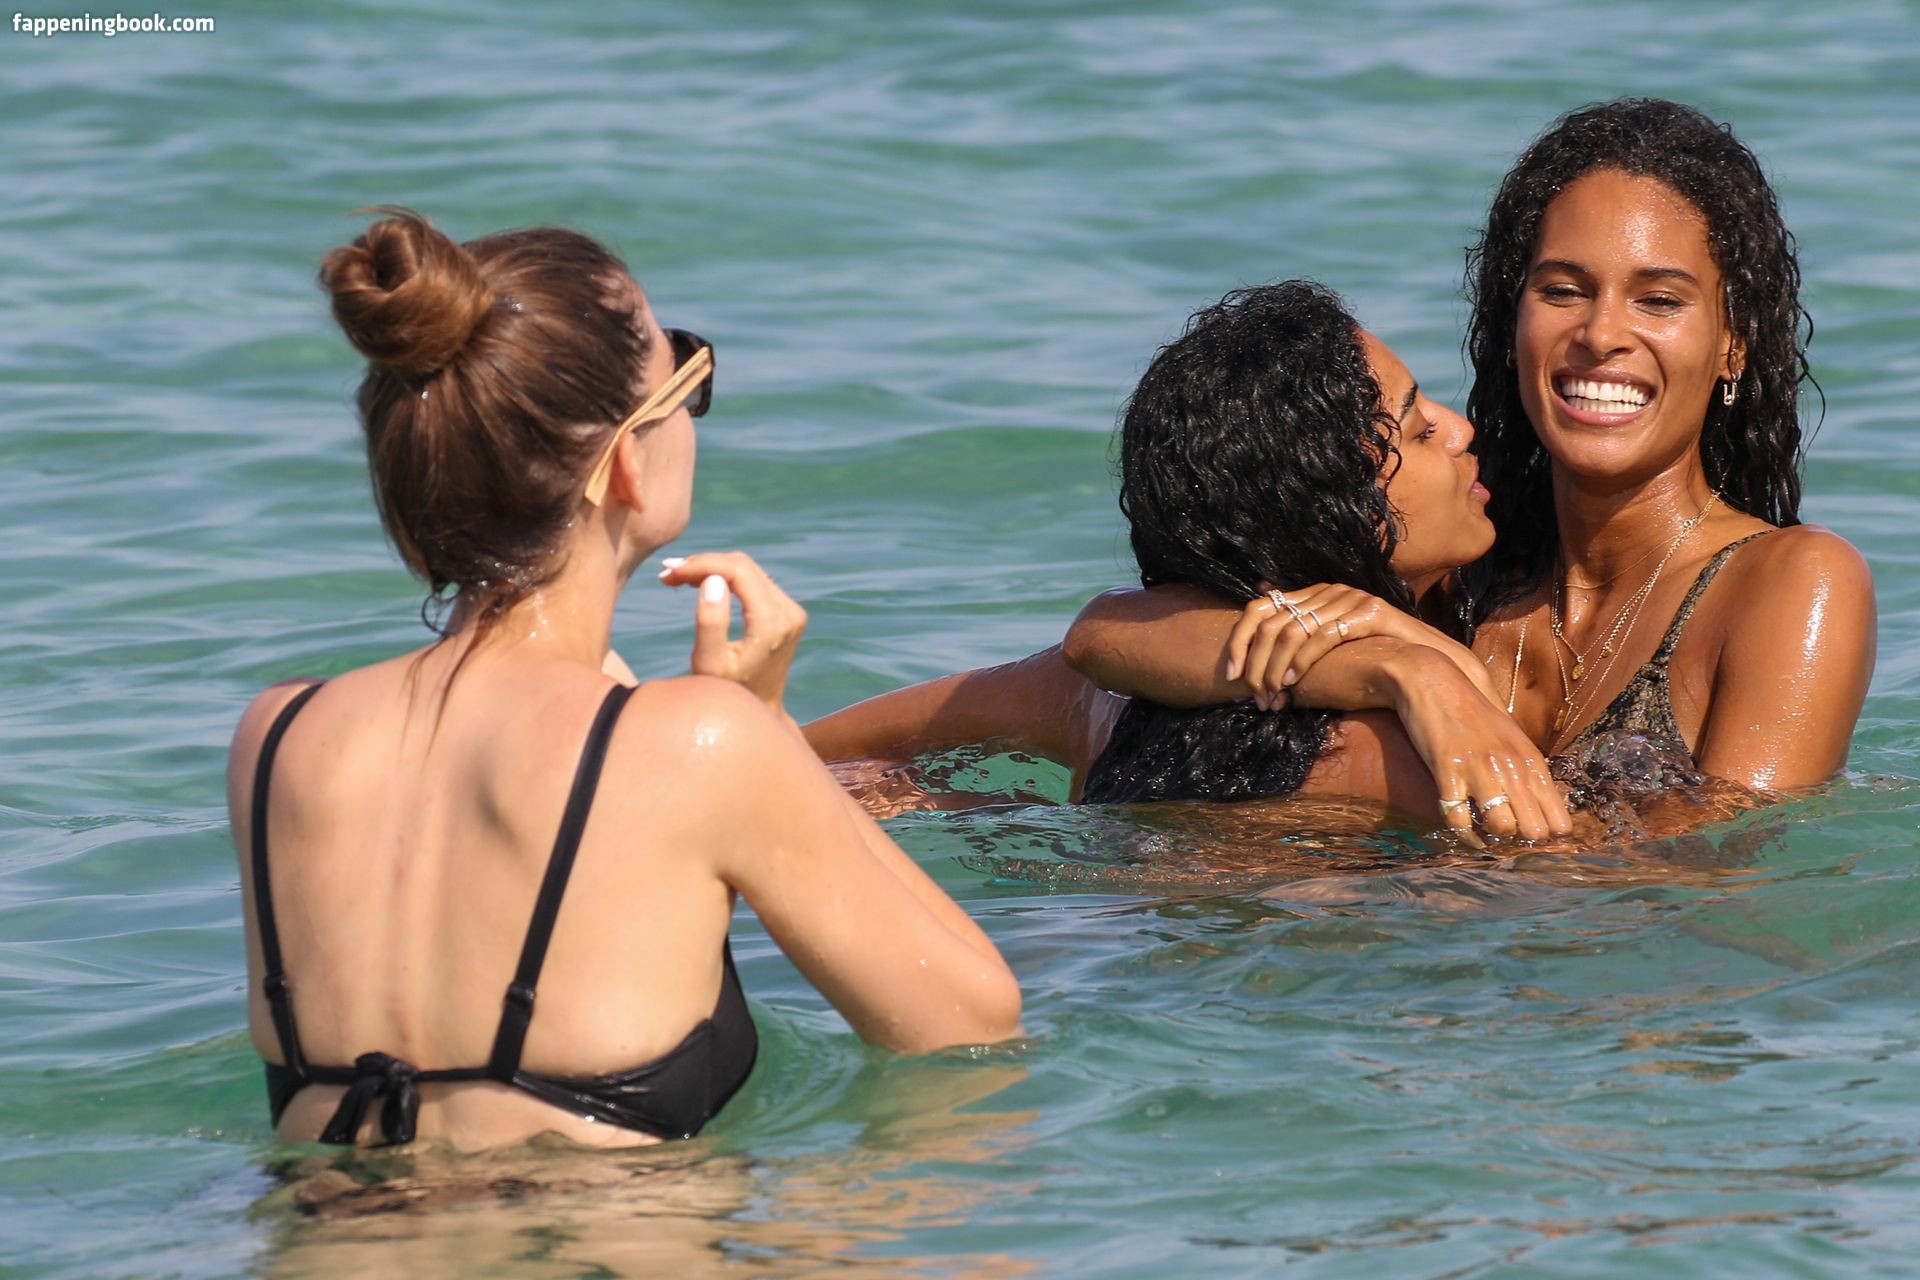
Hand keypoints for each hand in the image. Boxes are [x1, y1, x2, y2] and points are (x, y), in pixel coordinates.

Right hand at [657, 552, 807, 714]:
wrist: (759, 712)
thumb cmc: (728, 693)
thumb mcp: (709, 664)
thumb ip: (709, 622)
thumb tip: (713, 580)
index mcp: (772, 623)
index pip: (738, 571)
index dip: (701, 564)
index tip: (670, 572)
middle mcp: (789, 612)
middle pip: (743, 566)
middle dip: (703, 564)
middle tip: (667, 574)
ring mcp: (792, 611)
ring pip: (748, 570)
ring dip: (713, 568)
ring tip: (677, 579)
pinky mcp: (788, 612)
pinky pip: (754, 581)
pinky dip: (726, 578)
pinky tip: (700, 584)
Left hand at [1228, 583, 1495, 709]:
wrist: (1426, 665)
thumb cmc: (1374, 663)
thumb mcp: (1327, 653)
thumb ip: (1297, 648)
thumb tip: (1259, 656)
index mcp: (1314, 596)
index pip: (1260, 607)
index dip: (1239, 641)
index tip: (1230, 675)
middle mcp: (1329, 591)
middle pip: (1271, 620)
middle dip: (1256, 662)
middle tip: (1252, 694)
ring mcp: (1350, 598)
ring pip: (1293, 630)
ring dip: (1275, 667)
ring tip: (1271, 695)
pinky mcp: (1369, 613)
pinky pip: (1323, 636)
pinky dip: (1301, 662)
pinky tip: (1292, 683)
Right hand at [1393, 651, 1571, 841]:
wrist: (1436, 682)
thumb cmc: (1474, 714)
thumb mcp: (1513, 740)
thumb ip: (1528, 771)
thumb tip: (1542, 809)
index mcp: (1532, 762)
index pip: (1559, 822)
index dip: (1545, 834)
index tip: (1527, 831)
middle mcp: (1512, 768)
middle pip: (1534, 831)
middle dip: (1519, 839)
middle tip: (1504, 831)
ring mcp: (1480, 770)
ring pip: (1502, 828)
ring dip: (1490, 835)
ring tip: (1482, 826)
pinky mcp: (1448, 772)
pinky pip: (1458, 820)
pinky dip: (1460, 832)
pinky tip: (1460, 827)